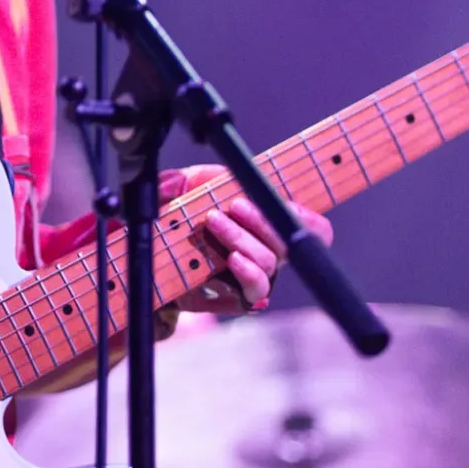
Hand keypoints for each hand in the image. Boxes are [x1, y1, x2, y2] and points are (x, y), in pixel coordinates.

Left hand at [161, 164, 332, 313]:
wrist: (154, 247)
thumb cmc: (180, 212)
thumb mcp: (193, 183)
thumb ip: (208, 176)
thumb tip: (227, 172)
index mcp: (270, 221)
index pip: (314, 228)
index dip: (307, 218)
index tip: (282, 203)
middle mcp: (270, 250)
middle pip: (289, 243)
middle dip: (264, 221)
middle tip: (236, 204)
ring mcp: (256, 274)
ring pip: (269, 261)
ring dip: (243, 238)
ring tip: (214, 221)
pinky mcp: (238, 295)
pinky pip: (258, 289)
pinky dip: (248, 272)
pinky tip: (233, 258)